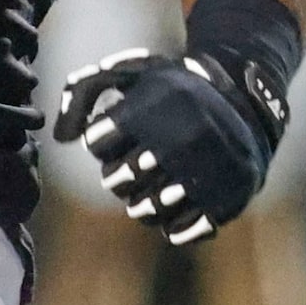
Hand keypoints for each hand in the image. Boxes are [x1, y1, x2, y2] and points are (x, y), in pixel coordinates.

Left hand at [54, 47, 281, 244]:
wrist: (244, 102)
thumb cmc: (170, 90)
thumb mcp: (126, 74)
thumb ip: (81, 94)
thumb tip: (61, 137)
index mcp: (156, 105)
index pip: (97, 142)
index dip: (102, 140)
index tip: (119, 131)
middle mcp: (185, 138)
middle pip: (117, 180)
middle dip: (117, 174)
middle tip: (131, 164)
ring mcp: (211, 171)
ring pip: (146, 210)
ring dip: (140, 202)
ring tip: (153, 184)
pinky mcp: (231, 198)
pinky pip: (180, 231)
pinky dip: (171, 224)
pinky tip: (177, 203)